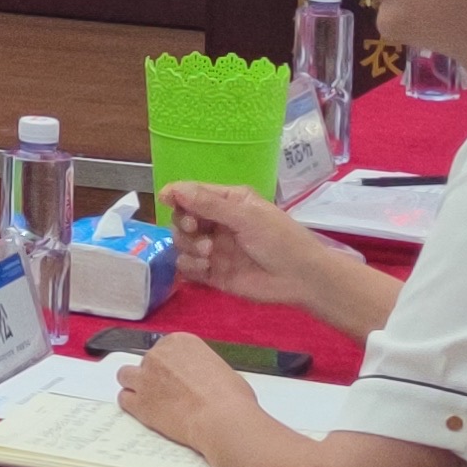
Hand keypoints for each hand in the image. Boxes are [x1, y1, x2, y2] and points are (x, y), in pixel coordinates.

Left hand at [114, 327, 257, 458]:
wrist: (223, 418)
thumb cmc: (230, 397)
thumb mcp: (220, 368)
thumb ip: (202, 367)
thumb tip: (204, 379)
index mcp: (179, 342)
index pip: (163, 348)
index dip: (167, 364)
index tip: (173, 375)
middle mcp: (158, 356)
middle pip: (145, 362)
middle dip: (153, 376)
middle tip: (166, 391)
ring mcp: (145, 378)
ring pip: (126, 376)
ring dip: (134, 385)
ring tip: (148, 398)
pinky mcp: (139, 402)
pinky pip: (124, 399)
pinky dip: (131, 405)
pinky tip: (143, 411)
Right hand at [157, 176, 370, 312]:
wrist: (300, 278)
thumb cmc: (279, 239)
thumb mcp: (246, 216)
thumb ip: (208, 204)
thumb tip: (174, 188)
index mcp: (228, 202)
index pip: (193, 194)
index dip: (176, 195)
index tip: (166, 199)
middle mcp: (217, 223)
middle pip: (182, 219)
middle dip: (183, 224)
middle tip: (196, 230)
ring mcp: (214, 249)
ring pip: (181, 243)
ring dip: (189, 247)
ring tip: (210, 254)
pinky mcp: (212, 274)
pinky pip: (187, 267)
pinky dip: (191, 267)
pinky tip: (207, 268)